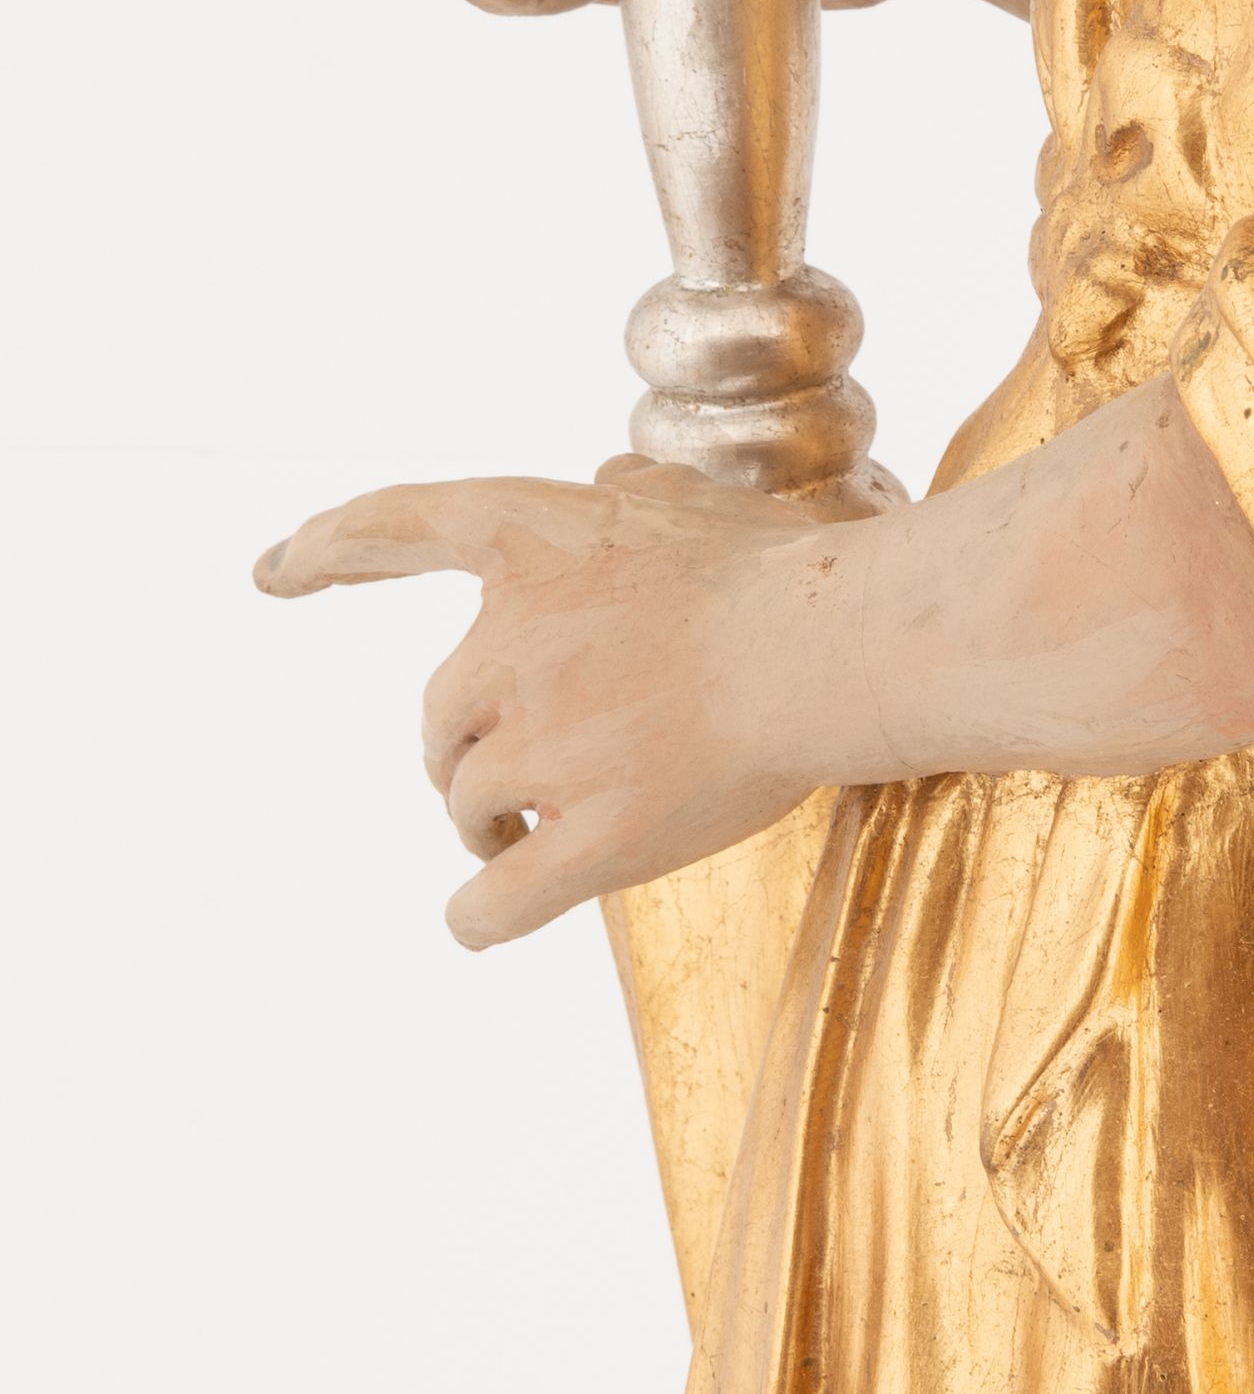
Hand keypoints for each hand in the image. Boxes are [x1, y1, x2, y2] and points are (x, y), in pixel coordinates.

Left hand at [253, 461, 869, 945]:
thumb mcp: (693, 500)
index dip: (328, 549)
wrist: (839, 649)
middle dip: (469, 753)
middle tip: (528, 775)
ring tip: (557, 828)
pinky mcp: (591, 837)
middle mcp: (515, 641)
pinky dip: (476, 914)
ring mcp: (548, 745)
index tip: (275, 571)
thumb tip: (610, 477)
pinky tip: (479, 916)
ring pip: (469, 804)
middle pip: (440, 716)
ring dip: (492, 824)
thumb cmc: (789, 575)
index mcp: (538, 541)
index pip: (400, 526)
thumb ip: (634, 491)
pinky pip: (494, 900)